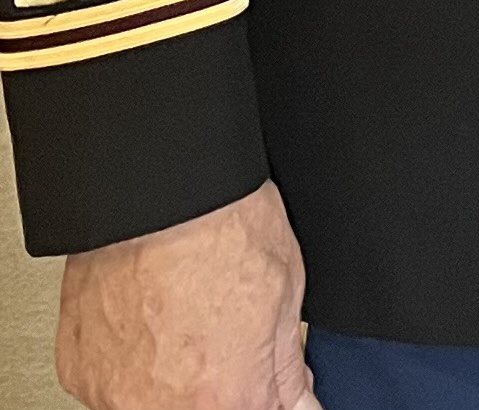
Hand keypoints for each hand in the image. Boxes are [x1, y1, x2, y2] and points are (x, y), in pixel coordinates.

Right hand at [57, 184, 312, 409]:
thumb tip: (299, 402)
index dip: (258, 394)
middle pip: (200, 409)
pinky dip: (129, 360)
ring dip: (171, 377)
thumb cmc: (222, 225)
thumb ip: (287, 369)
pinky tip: (146, 318)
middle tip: (219, 337)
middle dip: (216, 386)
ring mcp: (115, 395)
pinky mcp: (80, 373)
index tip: (256, 375)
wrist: (158, 189)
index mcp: (226, 400)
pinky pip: (111, 384)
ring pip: (152, 402)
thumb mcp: (287, 291)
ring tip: (180, 319)